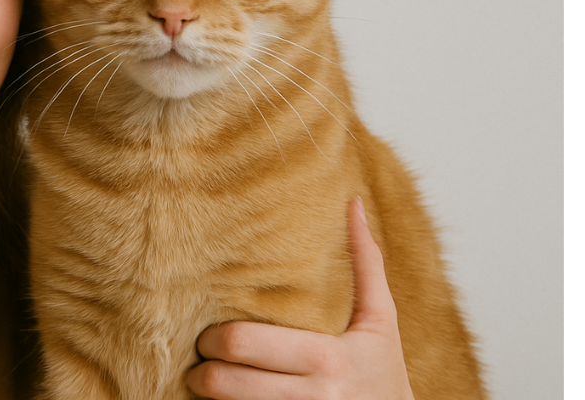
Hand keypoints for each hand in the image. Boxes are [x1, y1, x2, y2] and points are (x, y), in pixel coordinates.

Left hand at [186, 197, 414, 399]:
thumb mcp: (381, 323)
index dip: (213, 340)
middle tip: (200, 362)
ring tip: (209, 384)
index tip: (209, 336)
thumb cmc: (384, 376)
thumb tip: (353, 203)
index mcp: (327, 358)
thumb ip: (366, 265)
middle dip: (202, 372)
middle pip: (224, 380)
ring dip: (210, 398)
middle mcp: (312, 396)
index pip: (243, 343)